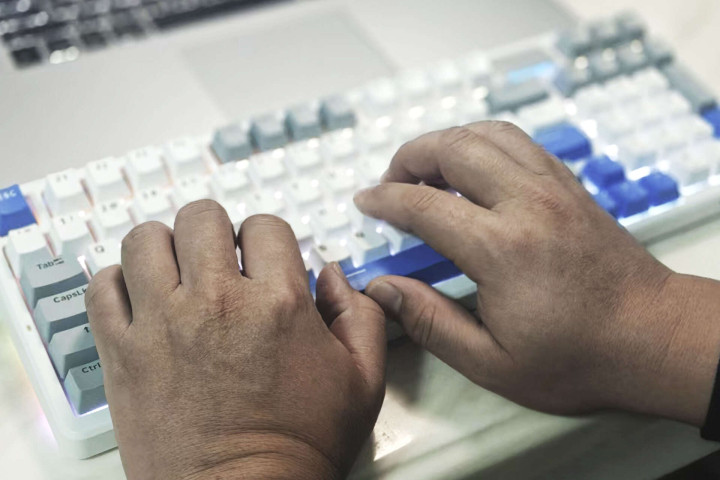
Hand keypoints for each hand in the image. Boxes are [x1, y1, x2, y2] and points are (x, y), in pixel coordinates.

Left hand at [85, 201, 385, 479]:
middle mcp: (217, 303)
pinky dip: (117, 283)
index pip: (264, 226)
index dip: (267, 238)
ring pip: (146, 240)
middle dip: (215, 230)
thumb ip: (361, 316)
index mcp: (278, 304)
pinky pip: (102, 288)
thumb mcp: (363, 382)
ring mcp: (162, 324)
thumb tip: (333, 275)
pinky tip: (140, 298)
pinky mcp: (122, 353)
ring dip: (164, 247)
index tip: (262, 259)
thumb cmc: (300, 448)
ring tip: (177, 272)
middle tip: (219, 257)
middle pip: (201, 217)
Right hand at [354, 121, 719, 425]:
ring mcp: (553, 187)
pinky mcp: (570, 185)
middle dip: (409, 157)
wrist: (650, 338)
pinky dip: (483, 143)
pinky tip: (472, 169)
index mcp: (500, 249)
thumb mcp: (491, 361)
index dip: (384, 199)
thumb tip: (382, 288)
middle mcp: (526, 203)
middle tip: (390, 184)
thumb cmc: (574, 358)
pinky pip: (519, 143)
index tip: (365, 203)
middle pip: (453, 147)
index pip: (423, 204)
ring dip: (446, 142)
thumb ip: (430, 321)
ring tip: (426, 171)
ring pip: (487, 134)